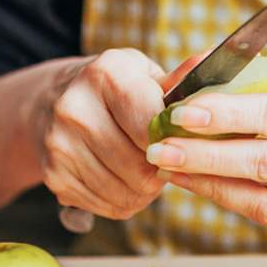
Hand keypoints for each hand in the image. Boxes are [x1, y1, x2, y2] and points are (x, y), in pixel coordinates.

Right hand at [39, 49, 196, 219]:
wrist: (52, 102)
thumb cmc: (114, 90)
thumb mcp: (145, 75)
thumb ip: (181, 81)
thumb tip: (214, 59)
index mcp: (106, 74)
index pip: (153, 126)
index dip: (174, 142)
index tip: (178, 141)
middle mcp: (75, 107)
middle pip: (141, 167)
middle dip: (160, 170)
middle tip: (162, 159)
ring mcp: (60, 145)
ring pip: (127, 193)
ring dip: (144, 190)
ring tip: (142, 169)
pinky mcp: (54, 176)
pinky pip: (109, 207)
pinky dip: (123, 200)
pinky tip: (119, 178)